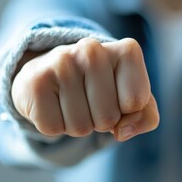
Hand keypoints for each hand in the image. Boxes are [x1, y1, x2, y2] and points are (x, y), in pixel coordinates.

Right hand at [12, 38, 158, 140]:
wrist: (54, 74)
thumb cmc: (103, 89)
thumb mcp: (133, 100)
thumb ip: (146, 117)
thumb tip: (122, 132)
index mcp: (126, 51)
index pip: (137, 102)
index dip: (127, 110)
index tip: (117, 95)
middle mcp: (94, 49)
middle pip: (109, 118)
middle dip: (101, 121)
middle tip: (90, 100)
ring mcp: (62, 62)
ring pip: (81, 127)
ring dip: (78, 125)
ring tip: (72, 101)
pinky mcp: (35, 81)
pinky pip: (54, 129)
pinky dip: (55, 126)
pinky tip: (53, 103)